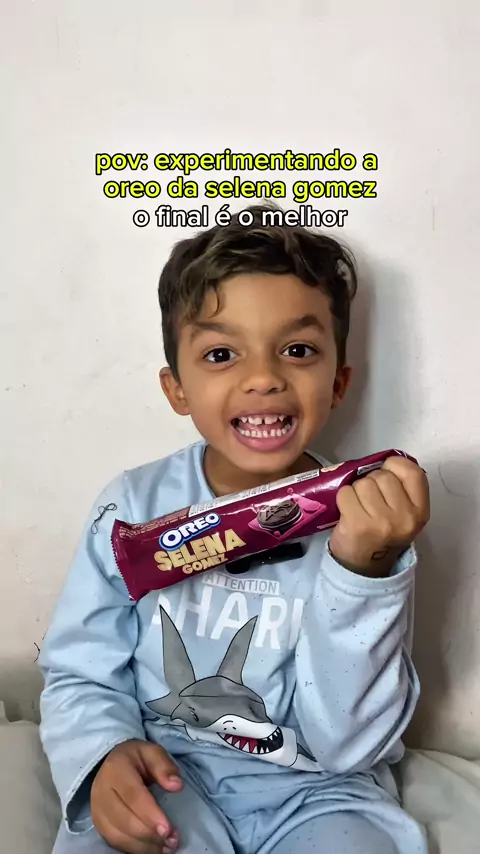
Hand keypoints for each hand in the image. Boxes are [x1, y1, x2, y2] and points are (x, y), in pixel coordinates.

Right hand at [91, 739, 182, 853]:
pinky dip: (135, 849)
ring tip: (166, 847)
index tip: (168, 829)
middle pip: (124, 820)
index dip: (150, 814)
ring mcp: (97, 811)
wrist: (112, 764)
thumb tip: (176, 786)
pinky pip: (115, 842)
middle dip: (149, 834)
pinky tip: (153, 849)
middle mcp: (101, 792)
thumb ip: (164, 766)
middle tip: (172, 840)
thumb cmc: (137, 759)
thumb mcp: (152, 752)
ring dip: (144, 846)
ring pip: (118, 836)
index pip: (132, 795)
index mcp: (116, 769)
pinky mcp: (99, 826)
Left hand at [329, 457, 429, 576]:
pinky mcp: (358, 525)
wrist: (364, 567)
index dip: (395, 466)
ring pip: (363, 483)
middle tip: (369, 500)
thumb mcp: (404, 514)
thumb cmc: (383, 534)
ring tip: (359, 507)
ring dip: (356, 491)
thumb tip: (383, 462)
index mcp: (420, 511)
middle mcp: (405, 517)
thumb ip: (402, 489)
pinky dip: (343, 499)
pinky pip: (346, 493)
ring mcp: (382, 522)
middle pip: (383, 476)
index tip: (386, 472)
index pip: (413, 472)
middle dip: (372, 482)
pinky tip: (348, 512)